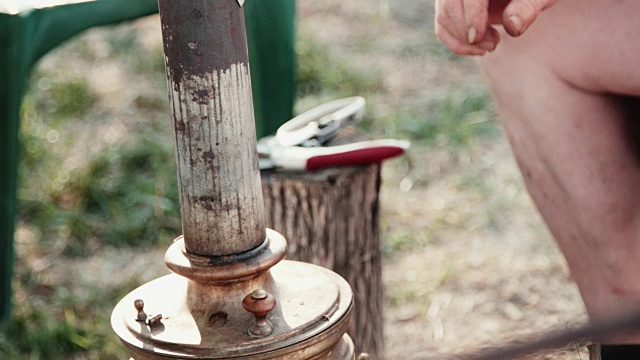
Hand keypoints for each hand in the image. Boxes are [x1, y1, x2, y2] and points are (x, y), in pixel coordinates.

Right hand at [435, 0, 557, 55]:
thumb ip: (527, 8)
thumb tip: (512, 27)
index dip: (470, 15)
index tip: (477, 37)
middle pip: (448, 6)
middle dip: (465, 32)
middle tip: (493, 44)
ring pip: (443, 18)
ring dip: (462, 41)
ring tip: (492, 45)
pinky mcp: (449, 6)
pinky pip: (442, 27)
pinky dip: (456, 44)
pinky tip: (478, 48)